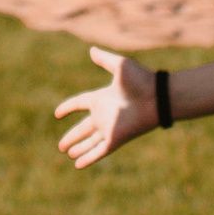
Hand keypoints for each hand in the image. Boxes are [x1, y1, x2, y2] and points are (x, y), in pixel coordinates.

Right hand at [55, 48, 154, 167]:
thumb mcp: (119, 66)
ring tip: (68, 153)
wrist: (156, 97)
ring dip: (79, 148)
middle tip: (61, 146)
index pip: (81, 103)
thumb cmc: (140, 80)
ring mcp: (109, 128)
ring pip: (90, 142)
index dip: (68, 107)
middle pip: (84, 128)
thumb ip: (105, 59)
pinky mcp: (114, 139)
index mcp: (103, 98)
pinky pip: (98, 151)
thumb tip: (91, 50)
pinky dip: (88, 158)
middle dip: (72, 136)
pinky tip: (78, 165)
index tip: (57, 113)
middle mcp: (104, 115)